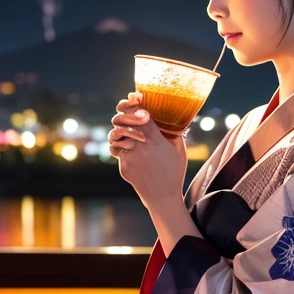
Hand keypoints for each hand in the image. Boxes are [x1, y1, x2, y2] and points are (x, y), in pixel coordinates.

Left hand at [108, 91, 187, 208]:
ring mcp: (130, 156)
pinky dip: (119, 145)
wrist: (162, 197)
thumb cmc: (174, 172)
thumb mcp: (179, 150)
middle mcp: (141, 147)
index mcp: (157, 141)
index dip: (136, 103)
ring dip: (118, 129)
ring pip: (114, 135)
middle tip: (125, 109)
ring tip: (123, 128)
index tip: (136, 96)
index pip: (142, 115)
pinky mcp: (124, 165)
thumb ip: (174, 133)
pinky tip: (125, 144)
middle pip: (123, 122)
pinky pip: (116, 150)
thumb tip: (173, 118)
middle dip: (122, 112)